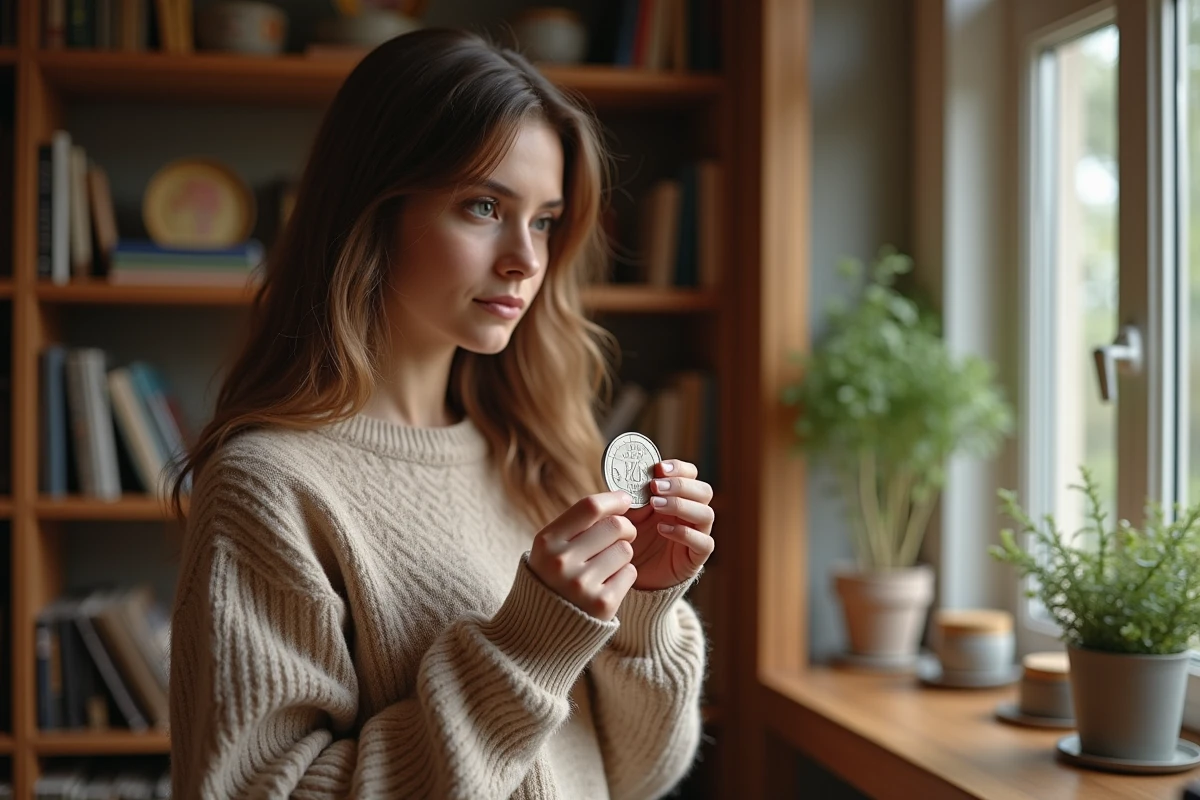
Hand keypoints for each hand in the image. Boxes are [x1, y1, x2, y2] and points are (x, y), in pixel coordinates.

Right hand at [528, 491, 638, 621]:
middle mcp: (562, 562)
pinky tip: (608, 583)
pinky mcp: (601, 604)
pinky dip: (624, 574)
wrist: (542, 628)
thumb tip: (620, 499)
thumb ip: (578, 524)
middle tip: (623, 533)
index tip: (626, 499)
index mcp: (547, 542)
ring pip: (625, 550)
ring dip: (623, 553)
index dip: (613, 499)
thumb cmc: (553, 576)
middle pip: (615, 526)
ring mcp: (582, 584)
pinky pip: (630, 573)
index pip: (590, 507)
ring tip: (608, 563)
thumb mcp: (551, 548)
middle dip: (626, 527)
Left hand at [624, 460, 714, 590]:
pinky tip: (662, 529)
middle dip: (681, 485)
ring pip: (706, 514)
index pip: (691, 475)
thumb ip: (630, 496)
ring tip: (656, 505)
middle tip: (655, 486)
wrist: (630, 575)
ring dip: (681, 505)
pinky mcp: (696, 557)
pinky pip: (703, 542)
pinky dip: (684, 533)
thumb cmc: (629, 538)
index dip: (679, 468)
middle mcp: (691, 513)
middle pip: (704, 491)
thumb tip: (625, 476)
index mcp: (677, 497)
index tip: (659, 468)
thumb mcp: (626, 513)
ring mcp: (697, 534)